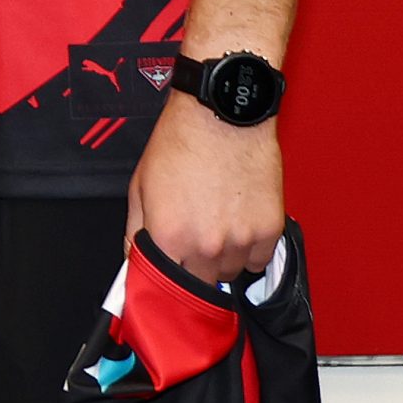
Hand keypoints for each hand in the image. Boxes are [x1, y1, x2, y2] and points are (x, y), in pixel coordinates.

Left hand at [126, 93, 283, 285]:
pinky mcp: (269, 229)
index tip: (170, 276)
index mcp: (170, 237)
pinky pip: (259, 260)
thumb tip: (133, 263)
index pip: (167, 289)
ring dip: (223, 258)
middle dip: (195, 268)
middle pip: (201, 286)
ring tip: (218, 221)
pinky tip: (239, 221)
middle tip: (194, 239)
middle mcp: (206, 244)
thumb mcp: (140, 185)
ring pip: (231, 274)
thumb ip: (134, 232)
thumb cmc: (181, 141)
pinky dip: (250, 248)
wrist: (221, 113)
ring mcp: (241, 239)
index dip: (167, 281)